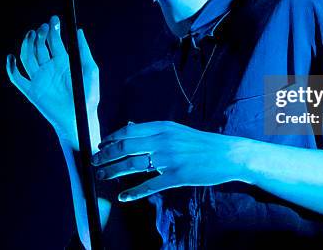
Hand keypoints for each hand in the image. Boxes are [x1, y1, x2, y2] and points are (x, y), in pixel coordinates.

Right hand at [5, 15, 99, 147]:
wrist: (79, 117)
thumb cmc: (88, 95)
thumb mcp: (89, 69)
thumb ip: (84, 51)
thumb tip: (79, 31)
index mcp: (63, 62)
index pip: (54, 41)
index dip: (53, 30)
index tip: (54, 20)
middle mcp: (49, 68)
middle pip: (39, 47)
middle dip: (40, 35)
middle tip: (42, 28)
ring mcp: (39, 78)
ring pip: (28, 58)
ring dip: (27, 45)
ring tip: (31, 35)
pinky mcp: (31, 90)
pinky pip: (17, 78)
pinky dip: (11, 68)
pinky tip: (12, 57)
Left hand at [91, 121, 249, 201]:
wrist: (228, 153)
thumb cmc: (202, 143)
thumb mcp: (177, 130)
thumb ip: (155, 130)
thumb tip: (130, 126)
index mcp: (163, 127)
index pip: (129, 131)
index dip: (111, 139)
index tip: (99, 145)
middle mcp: (163, 140)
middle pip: (126, 147)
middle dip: (105, 155)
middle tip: (93, 162)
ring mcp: (170, 158)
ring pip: (133, 165)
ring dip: (112, 171)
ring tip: (101, 177)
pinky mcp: (178, 175)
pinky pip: (151, 185)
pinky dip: (134, 192)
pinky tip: (123, 197)